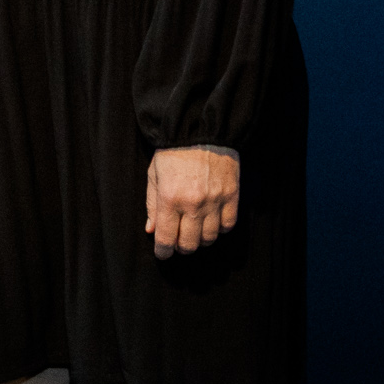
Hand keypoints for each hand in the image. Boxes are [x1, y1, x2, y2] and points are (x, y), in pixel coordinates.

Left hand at [145, 144, 239, 258]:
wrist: (201, 130)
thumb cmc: (173, 151)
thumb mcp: (154, 174)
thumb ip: (152, 204)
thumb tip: (152, 230)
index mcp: (169, 198)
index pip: (167, 238)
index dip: (163, 251)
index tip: (162, 254)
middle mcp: (193, 204)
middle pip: (189, 244)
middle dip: (181, 247)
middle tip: (178, 242)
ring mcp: (215, 201)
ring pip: (209, 238)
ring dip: (200, 240)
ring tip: (194, 231)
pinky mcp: (231, 196)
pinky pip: (228, 226)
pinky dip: (219, 229)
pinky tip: (212, 221)